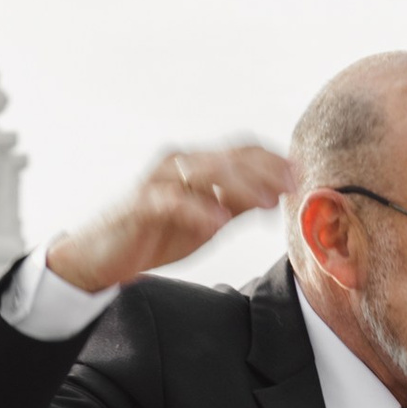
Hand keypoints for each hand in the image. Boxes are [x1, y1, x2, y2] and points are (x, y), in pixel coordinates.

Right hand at [47, 142, 297, 292]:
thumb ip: (236, 204)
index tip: (300, 176)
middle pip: (227, 158)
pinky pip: (173, 202)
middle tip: (292, 186)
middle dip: (264, 171)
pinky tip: (219, 222)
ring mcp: (159, 182)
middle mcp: (179, 165)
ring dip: (239, 186)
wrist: (106, 255)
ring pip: (203, 172)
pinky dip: (198, 210)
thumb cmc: (157, 235)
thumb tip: (274, 195)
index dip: (272, 160)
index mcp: (196, 166)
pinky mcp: (141, 205)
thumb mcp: (207, 220)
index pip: (240, 152)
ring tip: (267, 202)